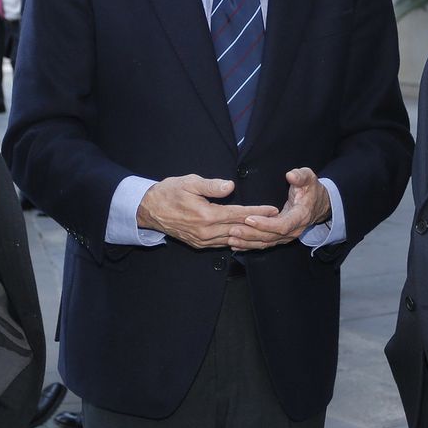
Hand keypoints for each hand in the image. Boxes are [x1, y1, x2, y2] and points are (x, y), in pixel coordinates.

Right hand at [136, 175, 278, 248]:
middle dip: (259, 226)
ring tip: (268, 232)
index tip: (273, 209)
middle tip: (278, 222)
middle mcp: (205, 231)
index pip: (238, 214)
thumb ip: (211, 185)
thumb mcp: (190, 182)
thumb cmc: (169, 192)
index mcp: (205, 215)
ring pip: (232, 240)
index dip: (257, 212)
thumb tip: (230, 186)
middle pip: (239, 229)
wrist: (149, 209)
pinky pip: (222, 245)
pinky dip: (236, 242)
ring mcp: (202, 240)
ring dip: (250, 237)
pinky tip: (246, 239)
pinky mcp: (198, 244)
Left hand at [228, 168, 332, 250]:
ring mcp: (286, 236)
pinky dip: (249, 245)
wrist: (318, 204)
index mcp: (300, 216)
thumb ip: (300, 176)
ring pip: (265, 243)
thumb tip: (291, 175)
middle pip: (270, 237)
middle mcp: (294, 230)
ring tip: (230, 238)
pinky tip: (235, 244)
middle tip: (232, 229)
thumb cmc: (311, 189)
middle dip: (250, 234)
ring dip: (247, 242)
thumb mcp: (309, 178)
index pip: (282, 225)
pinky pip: (264, 244)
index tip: (249, 218)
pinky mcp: (279, 237)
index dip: (265, 224)